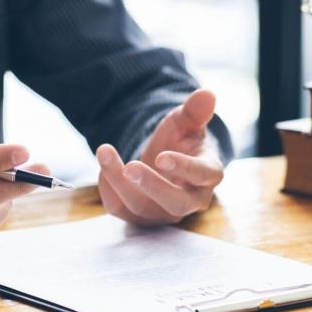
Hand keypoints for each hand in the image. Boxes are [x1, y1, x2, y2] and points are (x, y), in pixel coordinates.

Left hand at [96, 89, 223, 225]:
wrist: (163, 162)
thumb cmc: (180, 142)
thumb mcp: (185, 123)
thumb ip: (194, 111)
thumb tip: (206, 93)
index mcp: (208, 175)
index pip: (203, 176)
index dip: (184, 168)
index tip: (162, 156)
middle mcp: (190, 200)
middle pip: (175, 203)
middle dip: (151, 186)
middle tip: (131, 166)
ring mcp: (164, 213)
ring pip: (142, 208)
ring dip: (120, 183)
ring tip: (105, 152)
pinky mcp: (140, 217)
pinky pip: (121, 210)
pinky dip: (108, 190)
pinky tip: (104, 168)